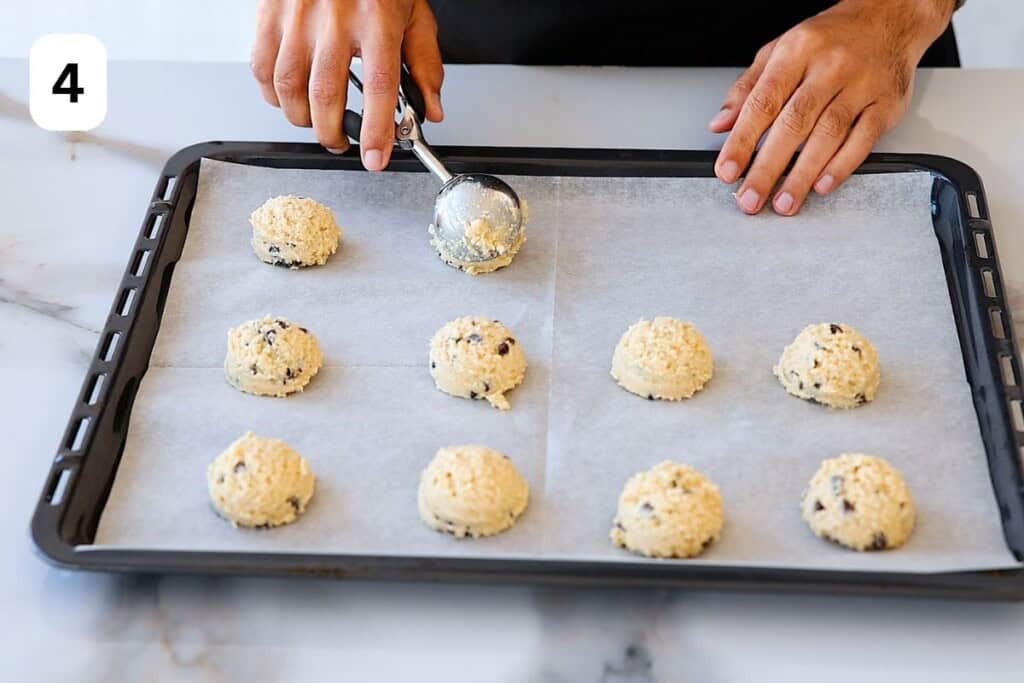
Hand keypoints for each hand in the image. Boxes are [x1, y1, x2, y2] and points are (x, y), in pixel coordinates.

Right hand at [252, 0, 443, 169]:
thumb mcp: (414, 14)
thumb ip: (425, 64)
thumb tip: (431, 109)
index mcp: (377, 21)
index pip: (379, 88)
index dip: (377, 131)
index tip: (375, 158)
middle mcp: (335, 19)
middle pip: (326, 96)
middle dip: (333, 134)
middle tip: (342, 142)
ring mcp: (298, 17)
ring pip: (289, 88)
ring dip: (302, 119)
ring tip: (317, 122)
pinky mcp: (270, 14)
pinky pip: (263, 68)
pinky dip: (274, 95)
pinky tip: (291, 98)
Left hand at [709, 0, 953, 215]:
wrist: (890, 16)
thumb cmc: (830, 38)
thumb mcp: (780, 50)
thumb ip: (748, 88)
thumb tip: (721, 124)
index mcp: (797, 51)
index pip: (763, 101)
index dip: (742, 140)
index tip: (727, 170)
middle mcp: (830, 66)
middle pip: (794, 123)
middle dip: (768, 167)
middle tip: (750, 199)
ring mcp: (862, 84)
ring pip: (828, 134)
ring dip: (802, 174)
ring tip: (783, 202)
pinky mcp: (888, 102)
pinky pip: (864, 138)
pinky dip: (842, 165)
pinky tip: (822, 185)